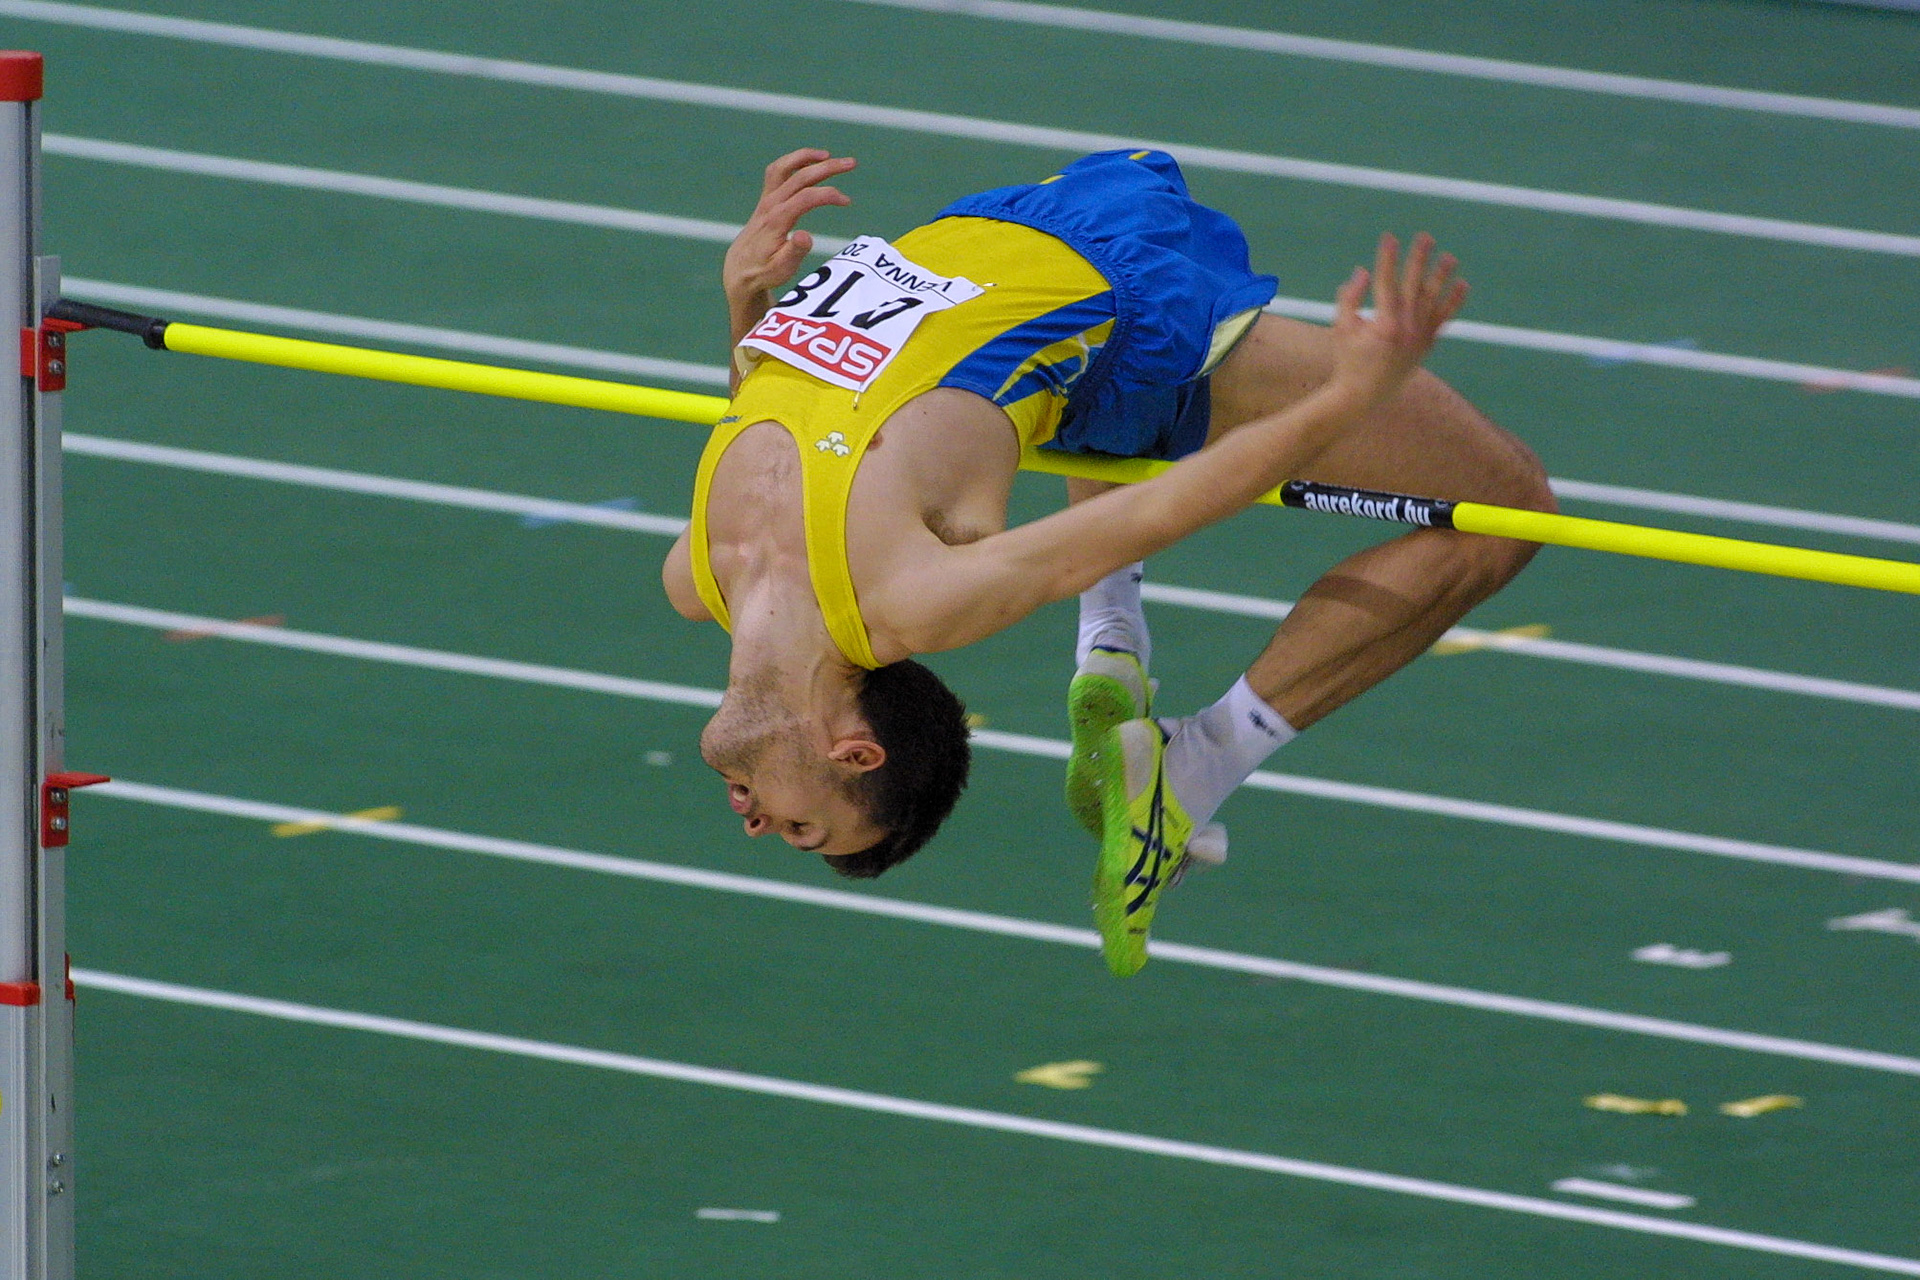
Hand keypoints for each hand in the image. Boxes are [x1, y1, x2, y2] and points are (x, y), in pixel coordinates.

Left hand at [723, 149, 855, 314]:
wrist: (739, 268)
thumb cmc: (764, 271)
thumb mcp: (781, 269)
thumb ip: (794, 252)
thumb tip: (806, 236)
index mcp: (777, 221)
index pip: (806, 197)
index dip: (828, 195)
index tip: (847, 201)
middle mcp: (771, 204)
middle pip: (800, 176)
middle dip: (827, 167)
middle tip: (852, 163)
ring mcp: (767, 199)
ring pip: (785, 167)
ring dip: (806, 156)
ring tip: (827, 155)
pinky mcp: (766, 198)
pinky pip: (778, 171)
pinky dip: (794, 162)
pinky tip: (809, 163)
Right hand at [1327, 232, 1466, 409]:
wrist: (1363, 396)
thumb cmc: (1347, 360)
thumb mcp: (1341, 328)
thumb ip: (1349, 298)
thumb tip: (1363, 272)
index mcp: (1383, 324)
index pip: (1387, 283)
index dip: (1387, 258)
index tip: (1389, 238)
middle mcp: (1406, 330)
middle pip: (1414, 286)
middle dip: (1419, 259)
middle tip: (1425, 237)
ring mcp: (1419, 338)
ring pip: (1434, 300)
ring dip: (1442, 277)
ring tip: (1449, 257)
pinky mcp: (1426, 345)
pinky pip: (1444, 319)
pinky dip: (1453, 302)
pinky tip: (1462, 284)